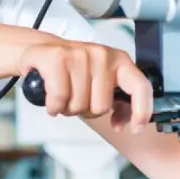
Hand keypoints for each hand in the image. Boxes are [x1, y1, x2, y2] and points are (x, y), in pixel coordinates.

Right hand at [17, 40, 152, 132]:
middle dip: (86, 111)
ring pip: (79, 105)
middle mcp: (103, 55)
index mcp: (119, 61)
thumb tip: (120, 123)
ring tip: (63, 95)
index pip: (140, 86)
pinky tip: (52, 99)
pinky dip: (53, 105)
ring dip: (67, 108)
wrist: (38, 50)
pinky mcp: (58, 57)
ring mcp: (81, 54)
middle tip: (76, 98)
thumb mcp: (99, 83)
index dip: (141, 110)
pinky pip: (60, 98)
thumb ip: (117, 102)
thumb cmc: (71, 71)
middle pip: (101, 107)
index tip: (136, 128)